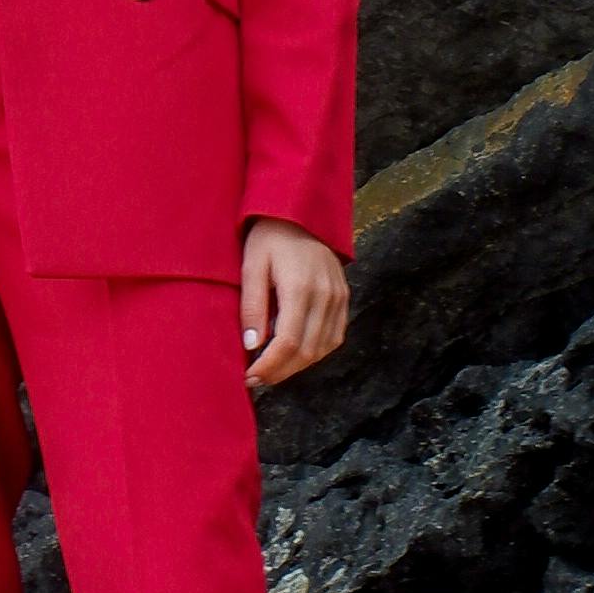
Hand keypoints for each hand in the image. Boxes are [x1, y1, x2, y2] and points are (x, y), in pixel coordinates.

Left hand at [241, 218, 348, 387]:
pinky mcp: (344, 298)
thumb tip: (253, 346)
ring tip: (272, 369)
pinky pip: (334, 337)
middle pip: (306, 351)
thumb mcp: (252, 265)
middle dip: (280, 372)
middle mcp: (325, 295)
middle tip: (256, 379)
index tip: (249, 376)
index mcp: (300, 287)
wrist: (301, 213)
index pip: (287, 342)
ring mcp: (339, 297)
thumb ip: (252, 306)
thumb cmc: (270, 237)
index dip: (269, 366)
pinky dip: (314, 352)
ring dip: (297, 366)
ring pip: (322, 348)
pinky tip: (294, 353)